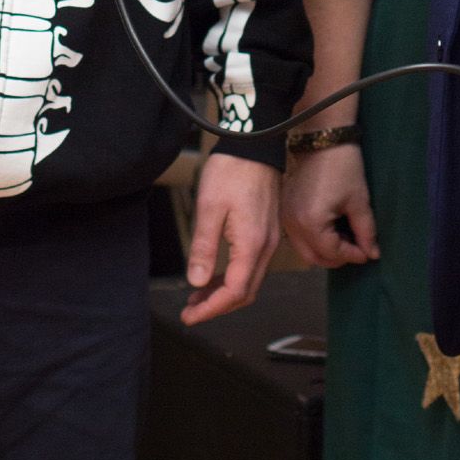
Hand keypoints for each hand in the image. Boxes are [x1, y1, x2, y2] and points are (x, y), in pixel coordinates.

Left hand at [182, 152, 279, 324]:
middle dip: (217, 306)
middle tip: (190, 311)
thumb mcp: (209, 208)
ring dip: (225, 293)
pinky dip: (234, 276)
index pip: (235, 292)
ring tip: (197, 296)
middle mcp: (266, 246)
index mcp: (252, 244)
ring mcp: (269, 238)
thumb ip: (204, 247)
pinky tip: (215, 274)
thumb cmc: (231, 171)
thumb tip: (197, 282)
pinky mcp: (267, 229)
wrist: (254, 143)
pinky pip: (252, 265)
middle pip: (245, 291)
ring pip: (250, 280)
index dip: (212, 309)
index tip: (189, 316)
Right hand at [282, 144, 379, 267]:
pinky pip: (297, 236)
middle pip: (314, 257)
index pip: (332, 253)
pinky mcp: (284, 209)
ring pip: (304, 249)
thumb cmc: (344, 167)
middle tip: (356, 248)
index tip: (368, 252)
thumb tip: (372, 254)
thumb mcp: (358, 201)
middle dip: (337, 257)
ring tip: (344, 238)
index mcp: (311, 223)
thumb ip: (365, 232)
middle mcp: (292, 224)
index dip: (353, 255)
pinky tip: (330, 228)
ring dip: (324, 250)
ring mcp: (285, 217)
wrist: (322, 138)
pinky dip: (313, 239)